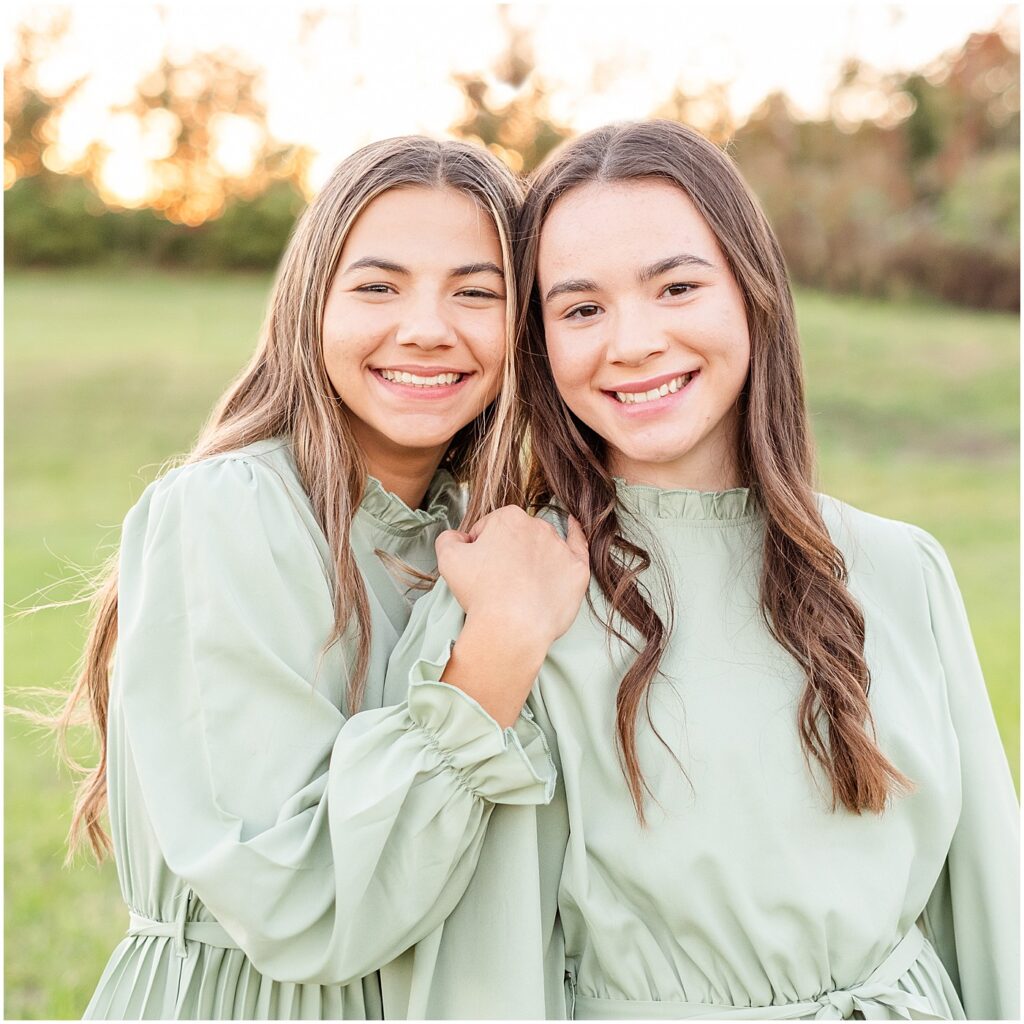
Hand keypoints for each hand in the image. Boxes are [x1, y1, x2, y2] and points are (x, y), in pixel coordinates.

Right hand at [435, 508, 589, 726]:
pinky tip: (573, 526)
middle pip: (517, 536)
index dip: (480, 549)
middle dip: (507, 552)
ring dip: (533, 557)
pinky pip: (579, 547)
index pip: (489, 529)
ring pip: (543, 546)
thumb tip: (459, 537)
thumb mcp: (448, 558)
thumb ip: (449, 538)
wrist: (512, 627)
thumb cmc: (480, 593)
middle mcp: (539, 526)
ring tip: (521, 586)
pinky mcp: (578, 571)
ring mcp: (561, 548)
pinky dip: (576, 536)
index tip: (478, 570)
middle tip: (498, 581)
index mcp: (509, 518)